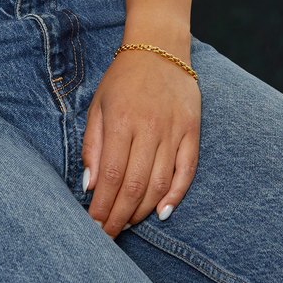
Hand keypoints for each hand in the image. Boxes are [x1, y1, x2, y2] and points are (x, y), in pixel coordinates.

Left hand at [82, 48, 200, 236]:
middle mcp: (148, 128)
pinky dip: (176, 195)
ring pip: (160, 183)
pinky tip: (162, 212)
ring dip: (143, 210)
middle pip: (135, 185)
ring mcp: (173, 130)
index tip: (94, 224)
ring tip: (128, 223)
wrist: (159, 48)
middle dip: (120, 215)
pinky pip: (187, 171)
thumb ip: (93, 145)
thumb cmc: (123, 79)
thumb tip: (90, 184)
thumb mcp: (98, 105)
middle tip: (109, 234)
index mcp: (121, 120)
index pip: (111, 175)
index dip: (103, 205)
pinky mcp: (192, 131)